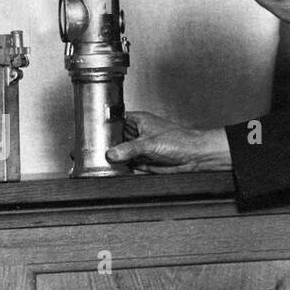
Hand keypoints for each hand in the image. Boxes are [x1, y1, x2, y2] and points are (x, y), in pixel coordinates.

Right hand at [107, 111, 231, 172]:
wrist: (194, 157)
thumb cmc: (180, 141)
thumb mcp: (150, 143)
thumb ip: (129, 149)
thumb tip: (112, 153)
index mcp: (138, 121)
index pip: (116, 121)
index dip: (105, 127)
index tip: (94, 135)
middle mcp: (138, 133)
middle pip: (116, 139)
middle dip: (109, 146)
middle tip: (100, 153)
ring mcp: (140, 148)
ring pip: (121, 154)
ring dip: (116, 159)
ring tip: (109, 162)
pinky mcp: (143, 161)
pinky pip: (128, 165)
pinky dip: (124, 168)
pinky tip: (120, 169)